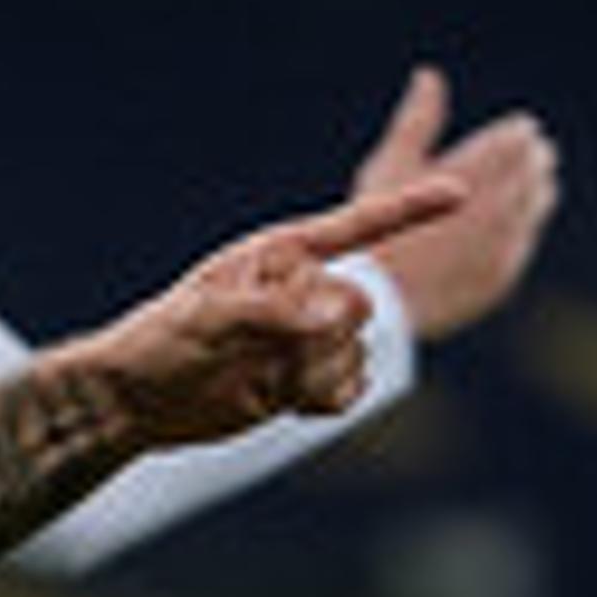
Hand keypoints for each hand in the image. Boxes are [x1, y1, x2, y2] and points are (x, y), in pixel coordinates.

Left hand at [85, 179, 463, 448]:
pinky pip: (352, 387)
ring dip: (316, 375)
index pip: (355, 227)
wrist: (138, 401)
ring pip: (357, 352)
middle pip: (359, 307)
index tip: (459, 194)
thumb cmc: (158, 344)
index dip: (409, 209)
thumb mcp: (206, 320)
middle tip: (265, 352)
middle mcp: (303, 290)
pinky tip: (286, 402)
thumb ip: (275, 313)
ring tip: (262, 381)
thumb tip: (342, 316)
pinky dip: (327, 399)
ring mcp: (311, 335)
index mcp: (279, 255)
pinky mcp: (311, 378)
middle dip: (322, 336)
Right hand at [343, 64, 558, 338]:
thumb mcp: (389, 165)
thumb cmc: (375, 223)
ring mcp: (504, 241)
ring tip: (526, 181)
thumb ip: (418, 120)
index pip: (515, 139)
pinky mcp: (505, 272)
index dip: (517, 132)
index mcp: (470, 172)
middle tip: (532, 151)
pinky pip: (526, 236)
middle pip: (534, 168)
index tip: (518, 129)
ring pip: (538, 201)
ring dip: (536, 186)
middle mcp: (495, 206)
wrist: (375, 300)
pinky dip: (525, 222)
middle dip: (531, 157)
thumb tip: (429, 74)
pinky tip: (513, 220)